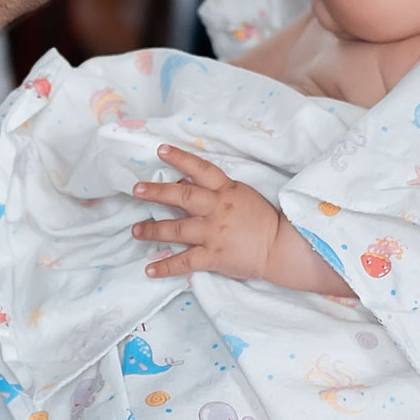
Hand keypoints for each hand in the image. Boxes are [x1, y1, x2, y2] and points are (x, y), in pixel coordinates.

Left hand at [133, 145, 355, 296]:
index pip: (200, 169)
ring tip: (136, 230)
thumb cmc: (264, 221)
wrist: (282, 247)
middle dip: (156, 192)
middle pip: (181, 196)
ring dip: (152, 230)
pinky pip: (184, 261)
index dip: (180, 158)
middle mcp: (217, 209)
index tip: (160, 150)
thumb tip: (187, 182)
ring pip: (176, 229)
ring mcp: (214, 233)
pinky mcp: (214, 256)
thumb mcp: (243, 195)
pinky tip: (149, 269)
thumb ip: (218, 191)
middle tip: (136, 190)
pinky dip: (165, 266)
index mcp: (227, 190)